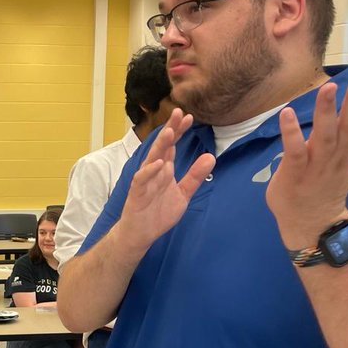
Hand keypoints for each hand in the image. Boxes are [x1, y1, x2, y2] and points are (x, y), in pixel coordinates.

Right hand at [115, 108, 214, 252]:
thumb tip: (210, 157)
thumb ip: (195, 176)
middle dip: (170, 130)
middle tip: (178, 113)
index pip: (172, 146)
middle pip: (162, 147)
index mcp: (164, 169)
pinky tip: (159, 163)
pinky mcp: (137, 193)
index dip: (179, 131)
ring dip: (160, 146)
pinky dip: (150, 171)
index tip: (189, 117)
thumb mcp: (183, 194)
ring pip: (152, 159)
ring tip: (169, 132)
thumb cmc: (158, 212)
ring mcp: (145, 181)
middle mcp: (154, 171)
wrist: (141, 234)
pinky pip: (142, 180)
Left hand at [266, 73, 347, 247]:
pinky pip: (295, 151)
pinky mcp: (295, 173)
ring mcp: (317, 166)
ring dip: (327, 112)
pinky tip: (286, 114)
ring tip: (329, 88)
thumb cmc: (329, 184)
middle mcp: (338, 157)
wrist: (312, 222)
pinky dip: (291, 133)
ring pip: (325, 136)